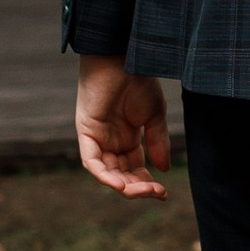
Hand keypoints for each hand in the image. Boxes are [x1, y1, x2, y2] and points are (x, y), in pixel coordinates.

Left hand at [77, 55, 171, 198]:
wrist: (124, 56)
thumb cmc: (138, 80)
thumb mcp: (154, 116)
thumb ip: (158, 143)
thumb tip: (164, 169)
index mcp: (127, 137)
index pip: (134, 168)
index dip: (147, 183)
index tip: (164, 193)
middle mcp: (110, 141)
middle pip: (121, 174)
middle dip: (138, 187)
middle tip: (156, 192)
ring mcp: (97, 137)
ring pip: (106, 172)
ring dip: (123, 185)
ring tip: (140, 191)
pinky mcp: (86, 131)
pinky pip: (90, 161)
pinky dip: (102, 175)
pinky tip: (118, 184)